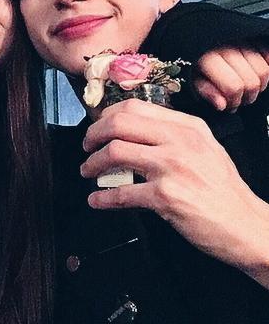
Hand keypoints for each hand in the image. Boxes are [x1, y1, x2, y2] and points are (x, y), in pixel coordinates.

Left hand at [81, 99, 268, 284]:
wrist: (245, 223)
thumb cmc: (221, 188)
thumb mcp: (203, 147)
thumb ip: (170, 134)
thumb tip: (130, 131)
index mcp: (186, 126)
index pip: (134, 107)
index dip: (107, 116)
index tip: (97, 127)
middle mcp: (179, 141)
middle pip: (119, 123)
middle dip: (93, 134)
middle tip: (86, 146)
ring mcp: (172, 167)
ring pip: (115, 153)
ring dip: (92, 164)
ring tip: (88, 171)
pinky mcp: (166, 197)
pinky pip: (122, 193)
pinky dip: (103, 197)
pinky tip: (97, 200)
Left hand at [194, 45, 268, 111]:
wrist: (205, 50)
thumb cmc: (202, 69)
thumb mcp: (198, 83)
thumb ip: (208, 94)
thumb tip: (221, 105)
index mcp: (209, 60)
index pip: (233, 87)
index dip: (234, 101)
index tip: (229, 104)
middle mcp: (226, 47)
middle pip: (252, 82)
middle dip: (247, 97)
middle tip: (239, 98)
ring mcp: (242, 41)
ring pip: (264, 71)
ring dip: (259, 85)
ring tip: (247, 87)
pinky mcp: (254, 38)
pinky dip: (266, 67)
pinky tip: (254, 73)